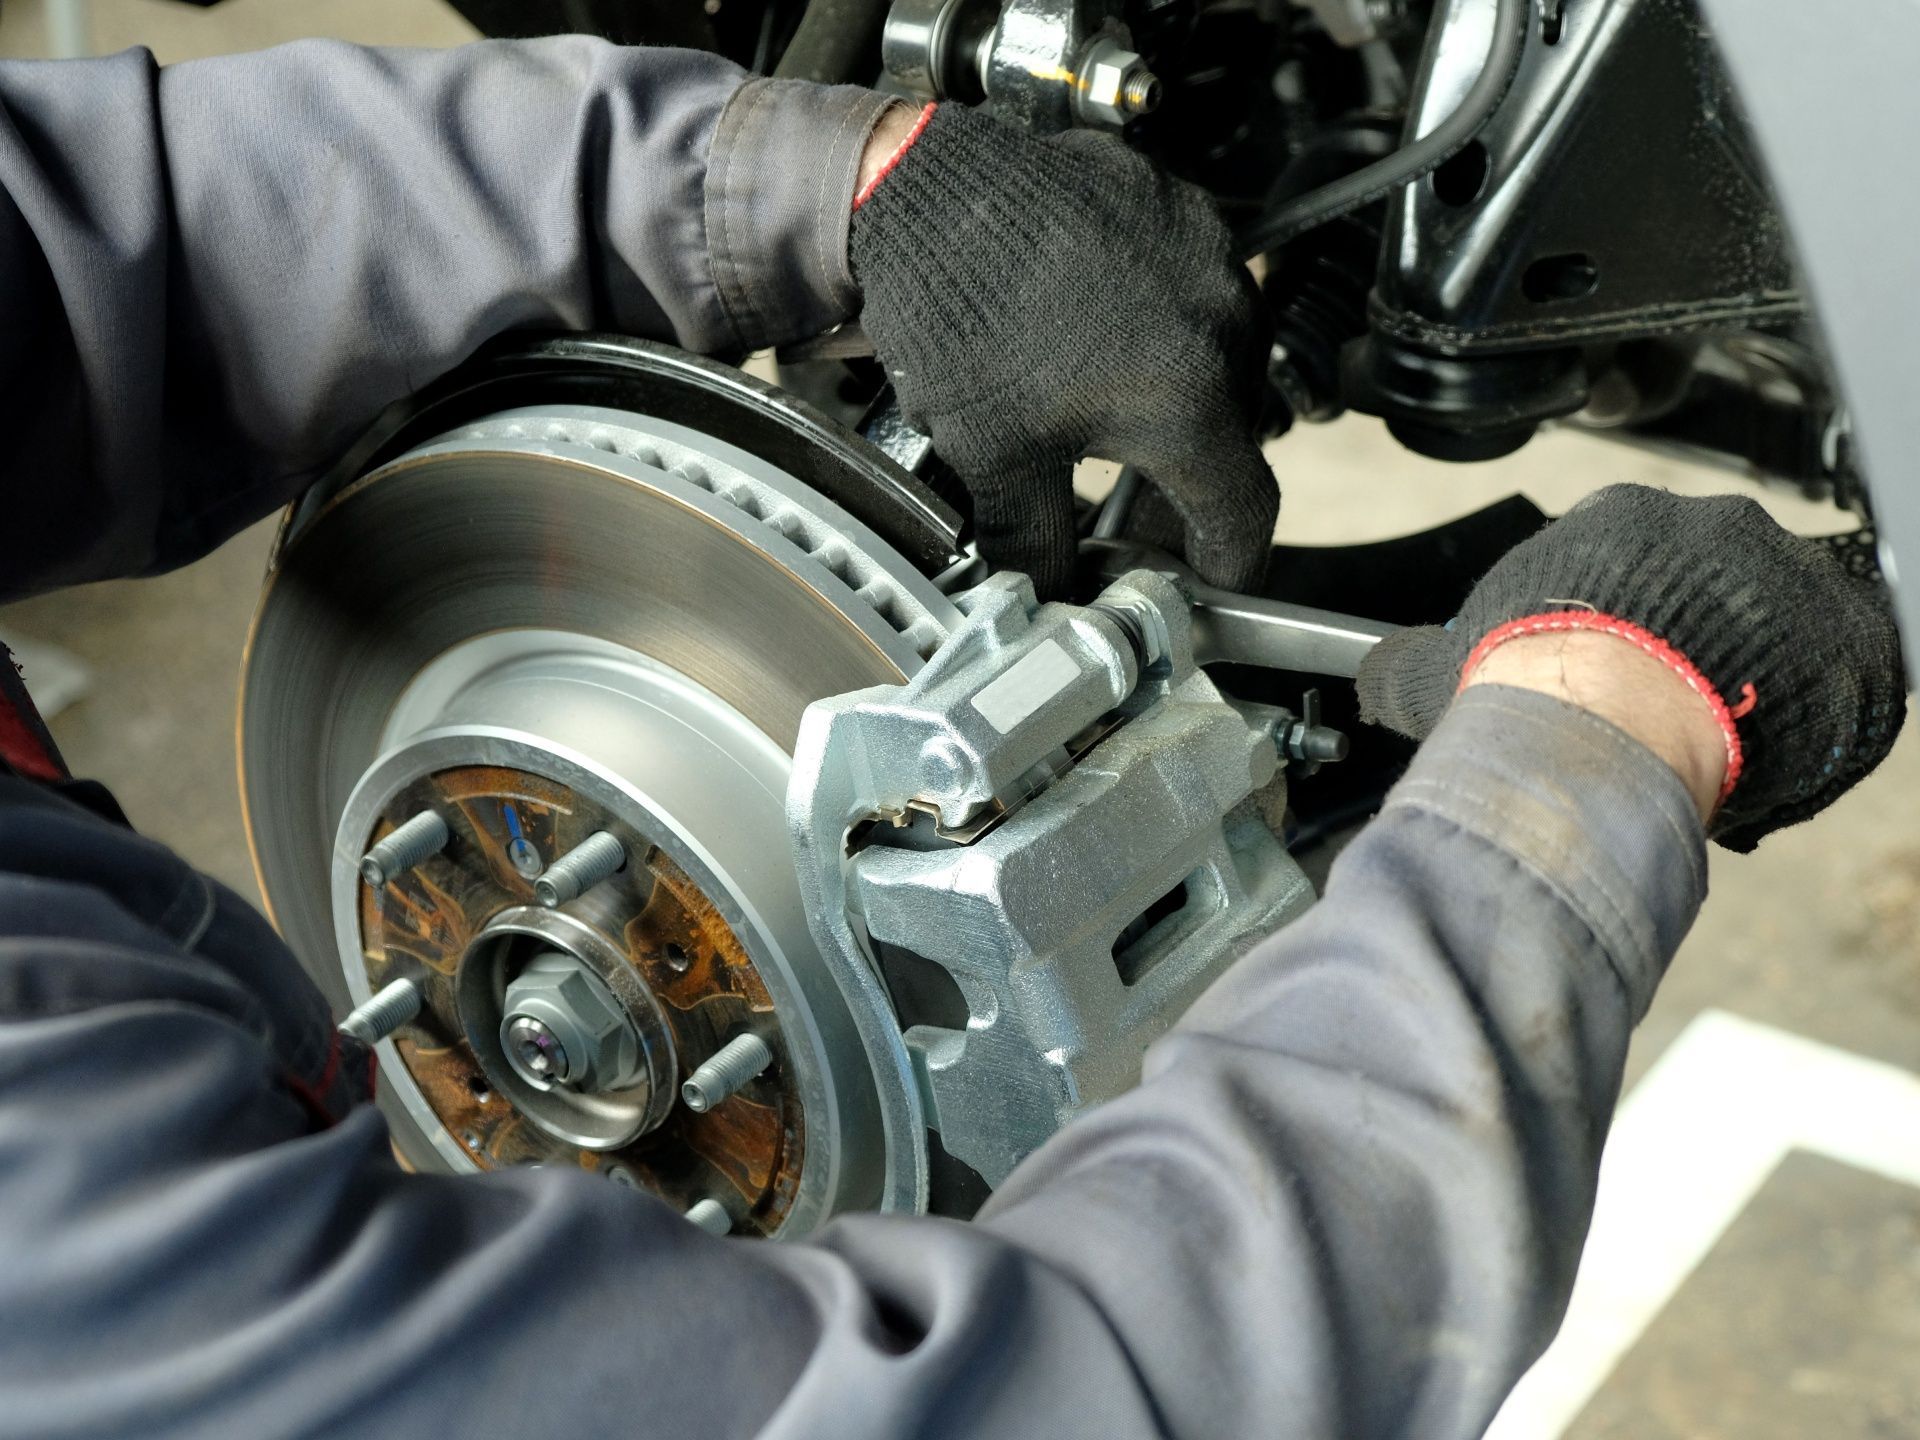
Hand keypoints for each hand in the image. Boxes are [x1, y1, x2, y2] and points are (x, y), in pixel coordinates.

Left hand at [849, 103, 1277, 597]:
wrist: (921, 190)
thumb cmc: (960, 313)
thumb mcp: (993, 457)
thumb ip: (1034, 543)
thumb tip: (1048, 592)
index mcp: (1189, 400)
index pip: (1245, 512)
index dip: (1229, 560)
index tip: (1212, 576)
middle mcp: (1221, 325)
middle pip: (1233, 434)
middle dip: (1189, 479)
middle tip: (1138, 507)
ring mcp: (1208, 256)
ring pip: (1221, 356)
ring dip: (1182, 397)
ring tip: (1112, 412)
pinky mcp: (1182, 208)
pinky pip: (1197, 286)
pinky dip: (1164, 325)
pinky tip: (1103, 332)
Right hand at [1355, 484, 1907, 849]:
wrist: (1614, 727)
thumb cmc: (1528, 691)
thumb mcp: (1442, 672)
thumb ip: (1410, 662)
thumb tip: (1374, 674)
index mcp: (1613, 518)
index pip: (1625, 561)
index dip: (1620, 622)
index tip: (1614, 671)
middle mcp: (1703, 523)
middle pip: (1706, 582)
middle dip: (1692, 641)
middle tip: (1667, 710)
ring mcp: (1779, 565)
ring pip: (1776, 617)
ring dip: (1757, 669)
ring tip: (1721, 736)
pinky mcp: (1846, 621)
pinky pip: (1846, 656)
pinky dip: (1823, 700)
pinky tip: (1779, 744)